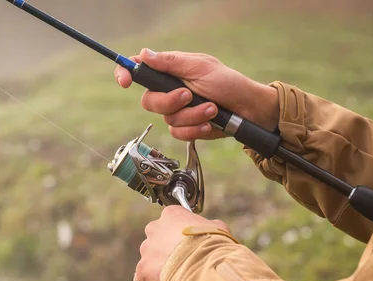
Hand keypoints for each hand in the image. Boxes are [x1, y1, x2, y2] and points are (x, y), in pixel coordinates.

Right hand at [115, 49, 279, 140]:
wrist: (247, 110)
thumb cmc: (228, 83)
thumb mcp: (200, 67)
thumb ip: (170, 62)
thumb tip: (144, 54)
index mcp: (170, 72)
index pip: (139, 71)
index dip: (125, 74)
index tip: (124, 81)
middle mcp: (170, 91)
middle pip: (149, 101)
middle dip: (170, 102)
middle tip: (189, 95)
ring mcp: (177, 111)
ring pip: (168, 119)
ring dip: (193, 115)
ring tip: (212, 108)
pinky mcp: (186, 128)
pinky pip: (179, 134)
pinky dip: (196, 129)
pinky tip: (210, 123)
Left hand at [135, 206, 229, 280]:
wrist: (204, 265)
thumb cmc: (213, 245)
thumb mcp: (218, 229)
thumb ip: (208, 226)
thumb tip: (211, 229)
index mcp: (171, 215)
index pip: (171, 222)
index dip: (180, 236)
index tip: (190, 246)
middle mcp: (154, 228)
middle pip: (157, 240)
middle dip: (167, 251)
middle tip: (182, 263)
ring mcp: (146, 249)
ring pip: (149, 259)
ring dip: (160, 268)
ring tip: (178, 277)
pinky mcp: (142, 269)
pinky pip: (142, 278)